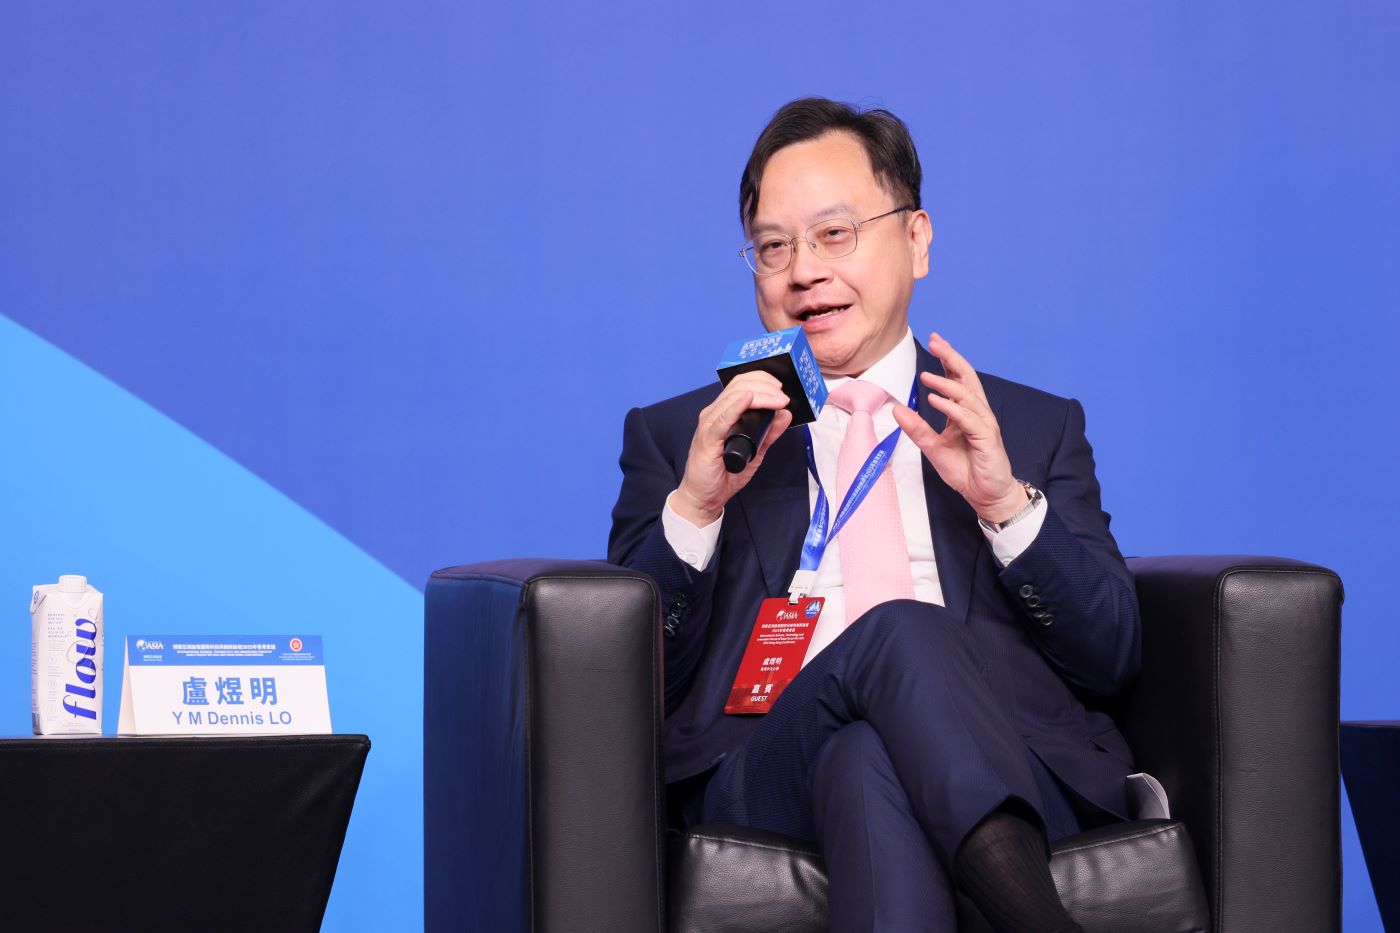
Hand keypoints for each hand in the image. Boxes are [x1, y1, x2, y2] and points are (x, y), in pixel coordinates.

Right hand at [673, 371, 793, 524]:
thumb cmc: (724, 473)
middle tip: (783, 396)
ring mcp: (709, 425)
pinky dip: (735, 407)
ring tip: (777, 399)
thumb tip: (785, 414)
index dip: (762, 380)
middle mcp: (714, 414)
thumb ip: (770, 432)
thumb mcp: (756, 450)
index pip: (740, 384)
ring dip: (759, 395)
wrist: (704, 497)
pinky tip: (747, 399)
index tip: (780, 388)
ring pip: (732, 398)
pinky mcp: (707, 439)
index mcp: (723, 413)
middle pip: (738, 387)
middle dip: (764, 386)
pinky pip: (722, 419)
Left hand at [891, 332, 1027, 523]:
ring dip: (946, 383)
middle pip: (967, 378)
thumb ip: (917, 429)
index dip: (947, 359)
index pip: (958, 379)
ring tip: (926, 375)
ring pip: (967, 396)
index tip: (935, 341)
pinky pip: (968, 419)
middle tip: (936, 342)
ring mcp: (984, 424)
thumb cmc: (966, 470)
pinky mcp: (986, 439)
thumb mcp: (933, 448)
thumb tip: (898, 409)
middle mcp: (977, 413)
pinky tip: (936, 399)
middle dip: (951, 358)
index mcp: (966, 412)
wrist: (987, 495)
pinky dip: (952, 407)